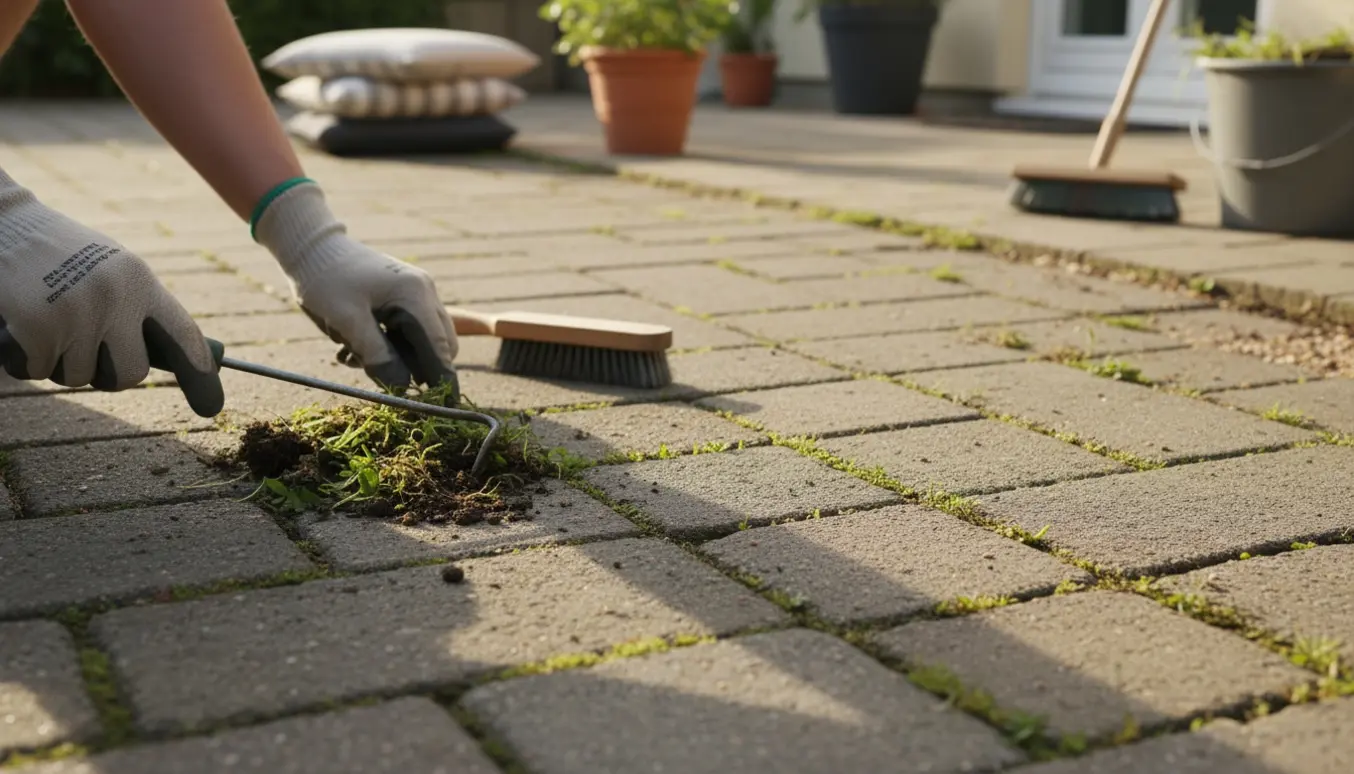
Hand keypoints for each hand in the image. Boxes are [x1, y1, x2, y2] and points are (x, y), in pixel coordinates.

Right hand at [0, 171, 223, 416]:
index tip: (211, 408)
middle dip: (106, 372)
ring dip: (57, 361)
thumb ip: (139, 310)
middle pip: (131, 374)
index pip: (184, 337)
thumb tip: (176, 359)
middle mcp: (115, 298)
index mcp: (140, 281)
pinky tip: (16, 322)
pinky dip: (22, 358)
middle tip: (81, 343)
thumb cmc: (57, 253)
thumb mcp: (111, 271)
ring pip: (77, 377)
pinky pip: (35, 372)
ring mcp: (76, 314)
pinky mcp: (36, 329)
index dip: (200, 376)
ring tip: (44, 316)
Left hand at [252, 180, 458, 397]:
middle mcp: (423, 293)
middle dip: (415, 369)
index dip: (443, 381)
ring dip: (397, 358)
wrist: (309, 246)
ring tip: (352, 354)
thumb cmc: (325, 279)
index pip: (440, 349)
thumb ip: (378, 355)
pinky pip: (407, 331)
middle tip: (379, 379)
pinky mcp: (402, 295)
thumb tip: (403, 389)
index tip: (446, 409)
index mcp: (415, 296)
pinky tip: (354, 344)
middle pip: (439, 346)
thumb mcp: (347, 321)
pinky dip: (388, 345)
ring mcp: (415, 292)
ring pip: (422, 341)